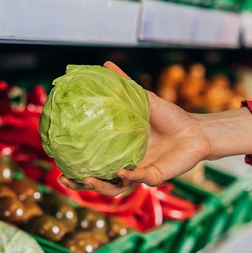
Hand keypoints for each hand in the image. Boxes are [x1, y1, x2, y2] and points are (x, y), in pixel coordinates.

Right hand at [59, 61, 211, 196]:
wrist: (195, 130)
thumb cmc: (169, 117)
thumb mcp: (143, 99)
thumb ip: (124, 85)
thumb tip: (105, 64)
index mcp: (119, 151)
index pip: (91, 162)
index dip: (74, 165)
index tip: (56, 159)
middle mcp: (126, 166)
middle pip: (98, 182)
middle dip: (79, 184)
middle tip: (63, 178)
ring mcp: (140, 174)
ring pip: (115, 188)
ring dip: (100, 186)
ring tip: (86, 179)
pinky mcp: (155, 177)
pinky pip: (138, 179)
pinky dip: (127, 176)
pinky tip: (119, 171)